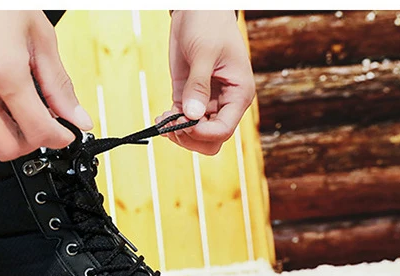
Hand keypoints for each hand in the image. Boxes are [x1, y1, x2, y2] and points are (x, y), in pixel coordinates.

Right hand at [0, 11, 92, 160]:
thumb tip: (78, 118)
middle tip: (40, 126)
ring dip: (4, 140)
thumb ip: (59, 84)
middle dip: (29, 143)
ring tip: (17, 117)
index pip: (36, 129)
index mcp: (2, 69)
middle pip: (5, 149)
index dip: (58, 138)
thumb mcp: (39, 37)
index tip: (65, 135)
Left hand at [157, 11, 255, 154]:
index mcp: (238, 94)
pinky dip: (171, 124)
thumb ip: (198, 86)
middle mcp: (224, 102)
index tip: (183, 123)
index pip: (224, 130)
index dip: (202, 133)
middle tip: (171, 125)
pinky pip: (182, 121)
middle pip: (211, 139)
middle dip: (191, 138)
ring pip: (196, 134)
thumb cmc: (209, 26)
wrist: (197, 11)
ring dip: (179, 133)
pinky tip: (161, 118)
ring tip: (163, 122)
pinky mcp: (189, 96)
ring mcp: (206, 101)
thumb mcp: (204, 54)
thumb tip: (192, 116)